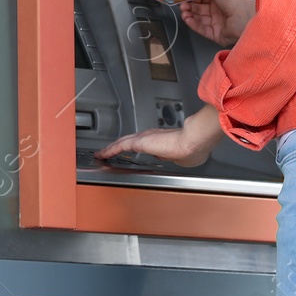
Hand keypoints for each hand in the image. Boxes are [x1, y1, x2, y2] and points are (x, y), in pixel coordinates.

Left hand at [96, 105, 221, 167]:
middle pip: (133, 140)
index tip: (135, 147)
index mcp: (165, 139)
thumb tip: (179, 158)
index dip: (141, 144)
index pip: (148, 141)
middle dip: (121, 145)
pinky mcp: (139, 142)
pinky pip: (119, 147)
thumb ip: (179, 156)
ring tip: (102, 152)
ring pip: (123, 143)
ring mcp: (146, 138)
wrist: (193, 142)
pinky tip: (101, 155)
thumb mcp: (187, 158)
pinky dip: (109, 151)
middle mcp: (153, 136)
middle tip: (111, 150)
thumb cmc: (194, 149)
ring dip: (112, 148)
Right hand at [179, 0, 255, 46]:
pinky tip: (187, 19)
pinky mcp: (215, 33)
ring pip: (198, 18)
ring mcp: (216, 22)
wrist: (242, 17)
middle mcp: (218, 9)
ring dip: (189, 14)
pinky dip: (193, 24)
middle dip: (188, 6)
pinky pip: (201, 29)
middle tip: (182, 5)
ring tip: (183, 11)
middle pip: (198, 8)